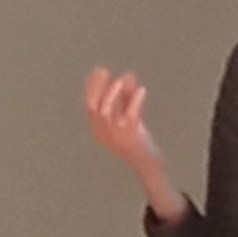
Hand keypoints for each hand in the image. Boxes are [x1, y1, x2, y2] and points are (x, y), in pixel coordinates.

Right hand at [83, 69, 186, 218]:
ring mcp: (116, 137)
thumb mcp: (128, 118)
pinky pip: (129, 116)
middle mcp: (104, 134)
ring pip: (106, 112)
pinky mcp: (130, 138)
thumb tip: (128, 76)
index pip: (89, 105)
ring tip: (123, 79)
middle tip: (104, 71)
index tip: (98, 71)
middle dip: (97, 87)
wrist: (148, 165)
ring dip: (113, 93)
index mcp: (98, 130)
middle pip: (93, 108)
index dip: (92, 87)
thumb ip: (127, 98)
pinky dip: (134, 101)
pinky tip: (141, 90)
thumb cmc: (138, 143)